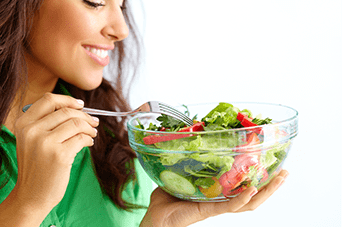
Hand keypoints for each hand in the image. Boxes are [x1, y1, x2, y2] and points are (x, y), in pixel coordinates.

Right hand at [12, 93, 98, 210]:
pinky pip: (81, 138)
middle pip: (67, 111)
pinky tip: (89, 143)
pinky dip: (89, 139)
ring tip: (93, 133)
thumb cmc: (37, 166)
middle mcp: (32, 131)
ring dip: (90, 127)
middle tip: (94, 122)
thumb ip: (47, 123)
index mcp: (23, 124)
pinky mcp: (59, 155)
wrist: (32, 195)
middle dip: (85, 116)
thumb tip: (78, 108)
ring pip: (77, 123)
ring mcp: (45, 143)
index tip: (81, 105)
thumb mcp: (32, 140)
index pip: (48, 100)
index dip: (68, 100)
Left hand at [140, 170, 288, 226]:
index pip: (243, 184)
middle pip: (254, 194)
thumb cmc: (168, 198)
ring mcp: (218, 205)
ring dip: (267, 191)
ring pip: (249, 202)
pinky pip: (231, 206)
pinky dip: (243, 199)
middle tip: (285, 171)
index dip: (259, 176)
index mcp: (218, 191)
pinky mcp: (210, 210)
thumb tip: (189, 138)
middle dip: (272, 184)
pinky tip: (253, 189)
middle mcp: (222, 199)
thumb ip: (187, 158)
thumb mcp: (180, 172)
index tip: (271, 163)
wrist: (157, 216)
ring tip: (280, 179)